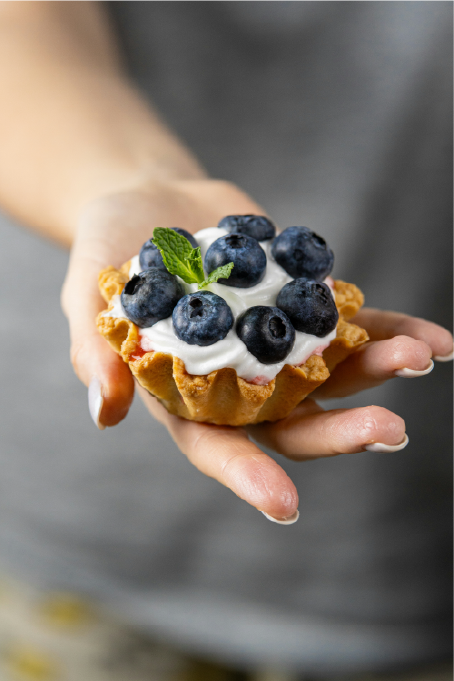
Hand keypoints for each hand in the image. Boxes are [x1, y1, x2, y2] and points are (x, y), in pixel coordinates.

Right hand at [62, 180, 453, 522]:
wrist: (150, 202)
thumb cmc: (107, 252)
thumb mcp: (85, 294)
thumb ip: (95, 349)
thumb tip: (103, 413)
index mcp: (186, 394)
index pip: (215, 445)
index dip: (246, 475)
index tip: (286, 505)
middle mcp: (239, 380)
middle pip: (292, 421)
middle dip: (339, 431)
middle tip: (390, 432)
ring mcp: (276, 343)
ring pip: (332, 374)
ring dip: (377, 372)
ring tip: (417, 358)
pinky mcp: (302, 305)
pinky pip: (352, 324)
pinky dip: (391, 329)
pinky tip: (438, 340)